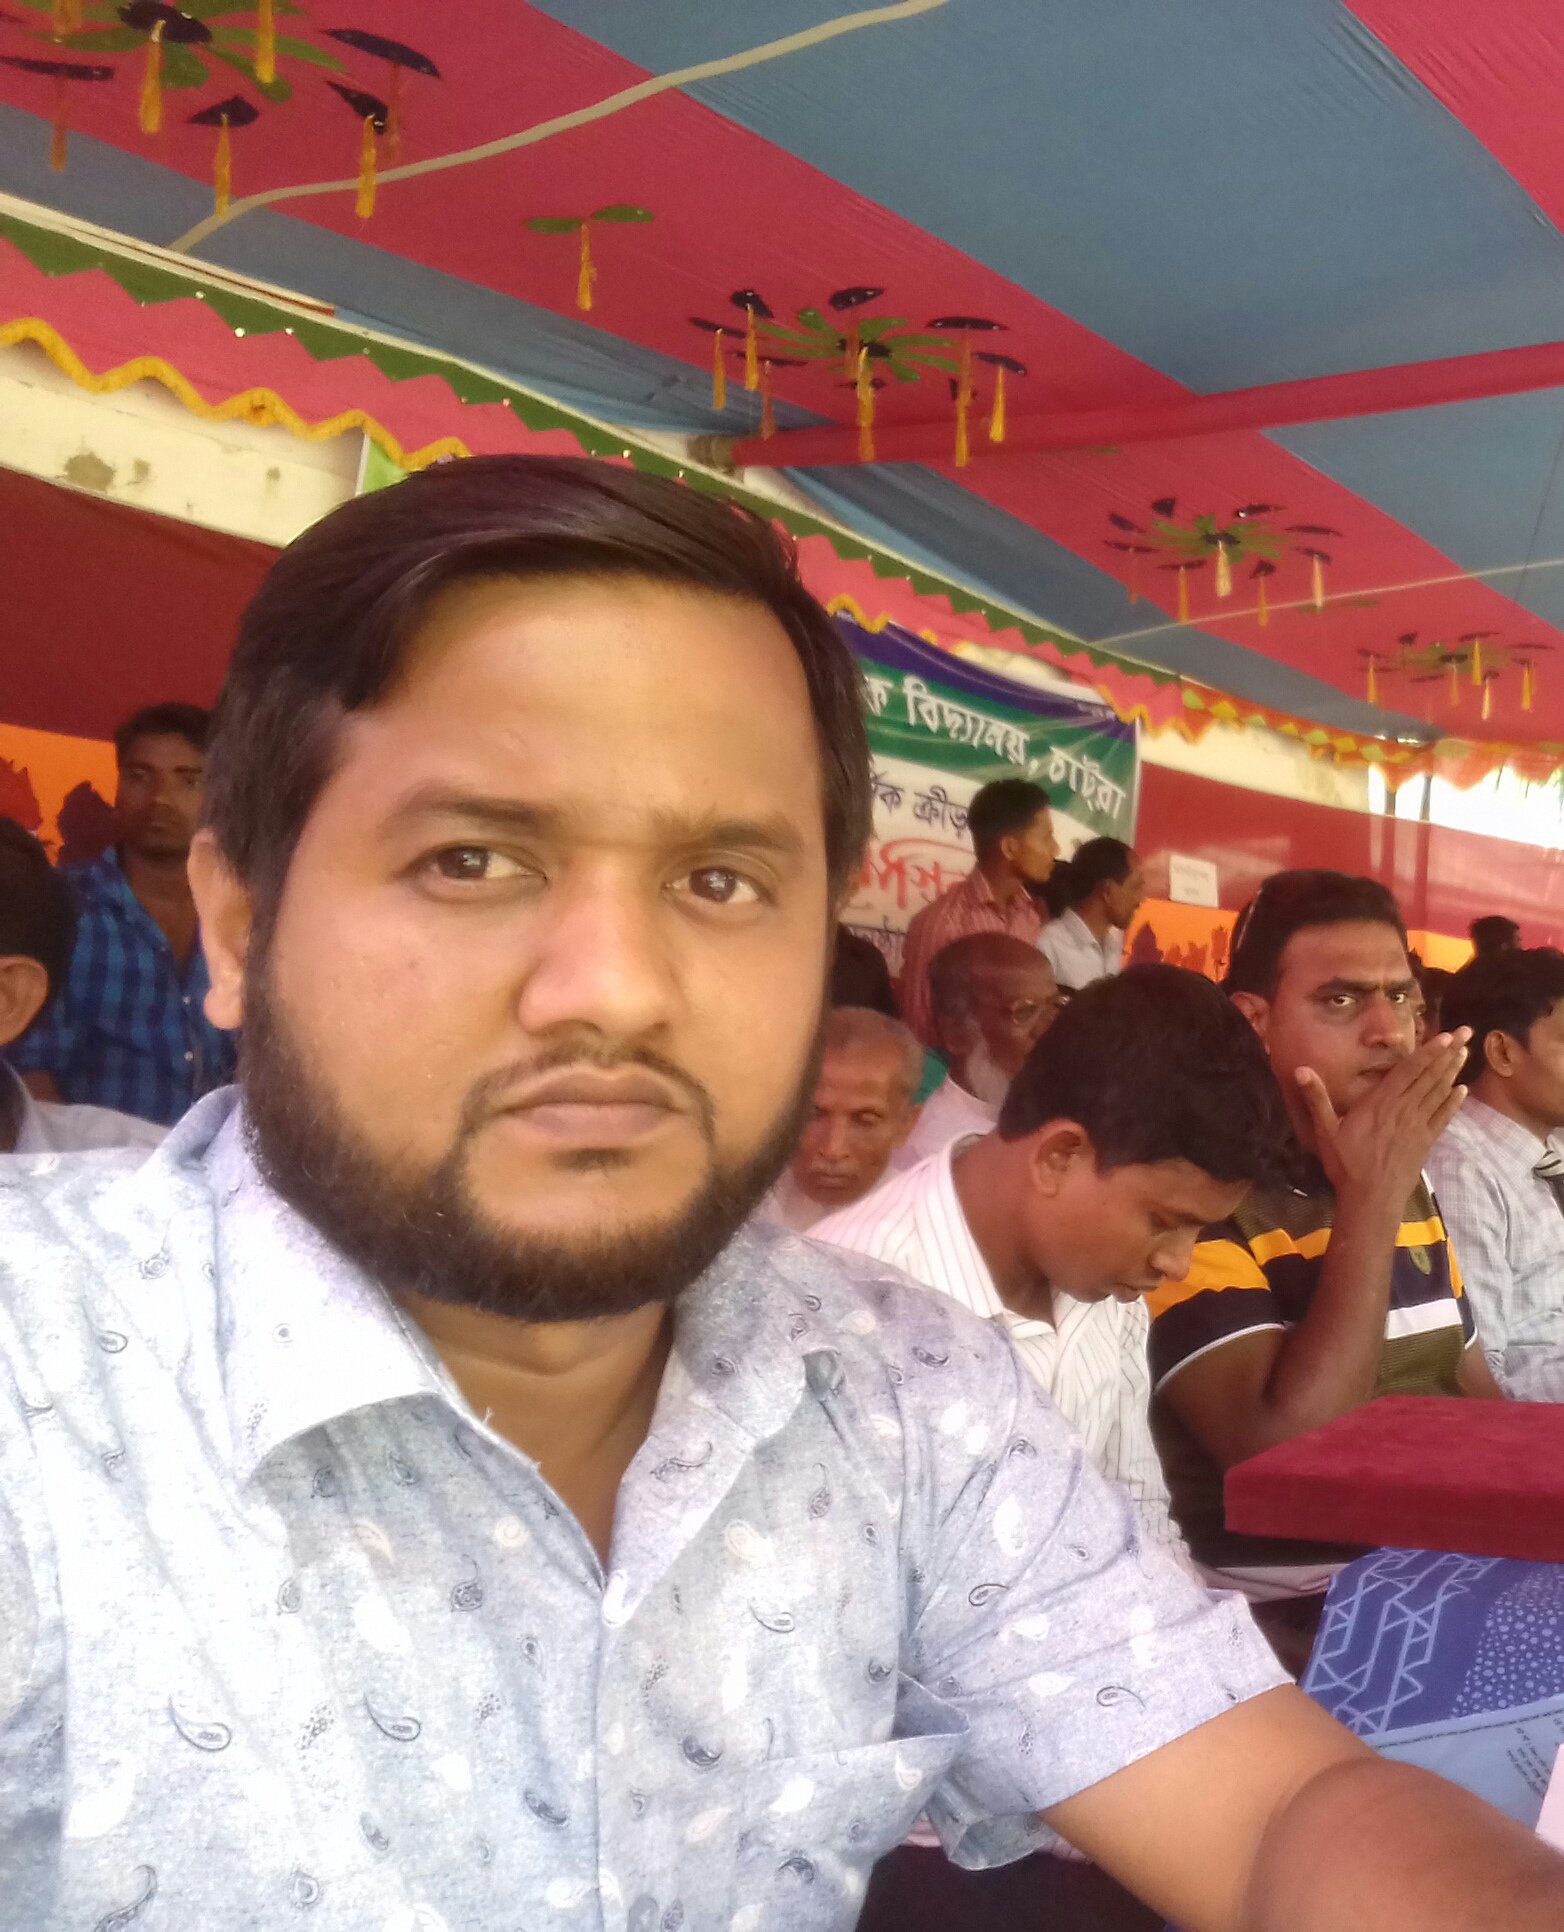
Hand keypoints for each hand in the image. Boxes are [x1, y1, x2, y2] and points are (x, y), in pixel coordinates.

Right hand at [1295, 1029, 1469, 1209]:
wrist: (1371, 1199)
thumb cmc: (1346, 1164)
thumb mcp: (1325, 1131)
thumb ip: (1316, 1099)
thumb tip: (1301, 1069)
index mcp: (1381, 1104)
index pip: (1408, 1072)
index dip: (1427, 1052)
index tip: (1445, 1036)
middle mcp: (1404, 1110)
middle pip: (1430, 1076)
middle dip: (1449, 1053)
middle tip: (1467, 1032)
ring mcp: (1418, 1126)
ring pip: (1439, 1092)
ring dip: (1453, 1071)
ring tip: (1466, 1051)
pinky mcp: (1426, 1141)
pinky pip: (1443, 1117)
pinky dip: (1453, 1102)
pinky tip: (1462, 1089)